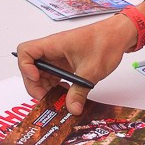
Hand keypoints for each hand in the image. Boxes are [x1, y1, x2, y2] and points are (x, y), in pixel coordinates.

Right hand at [17, 11, 143, 113]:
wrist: (119, 34)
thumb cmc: (105, 42)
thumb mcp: (91, 71)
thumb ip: (79, 92)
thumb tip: (72, 109)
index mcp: (53, 45)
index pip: (25, 52)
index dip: (25, 67)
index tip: (36, 79)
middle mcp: (52, 50)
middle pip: (31, 67)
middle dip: (35, 85)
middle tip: (46, 99)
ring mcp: (58, 56)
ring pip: (42, 73)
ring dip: (46, 87)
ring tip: (57, 100)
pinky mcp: (65, 62)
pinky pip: (54, 74)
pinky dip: (56, 86)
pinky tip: (66, 94)